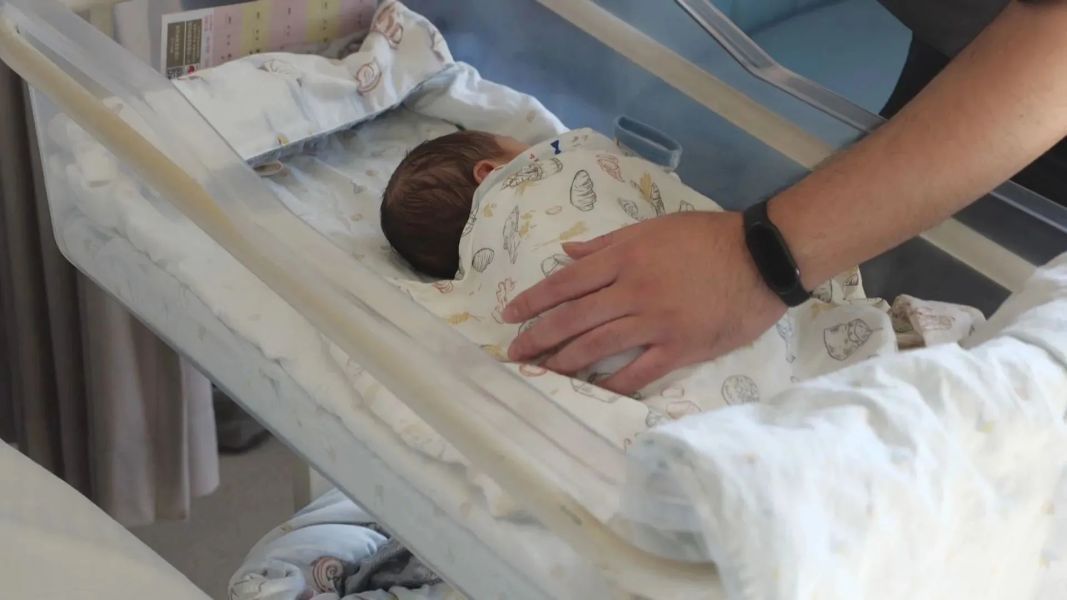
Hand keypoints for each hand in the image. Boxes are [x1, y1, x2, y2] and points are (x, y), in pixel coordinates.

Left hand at [502, 211, 786, 394]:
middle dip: (538, 336)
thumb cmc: (707, 237)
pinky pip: (639, 372)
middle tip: (513, 353)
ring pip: (597, 346)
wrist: (761, 257)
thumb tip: (566, 253)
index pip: (565, 282)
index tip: (508, 315)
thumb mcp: (653, 228)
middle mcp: (632, 290)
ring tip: (541, 373)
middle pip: (572, 318)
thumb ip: (606, 243)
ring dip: (564, 362)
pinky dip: (613, 385)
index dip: (532, 300)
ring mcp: (655, 322)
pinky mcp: (680, 348)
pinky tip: (592, 394)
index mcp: (623, 257)